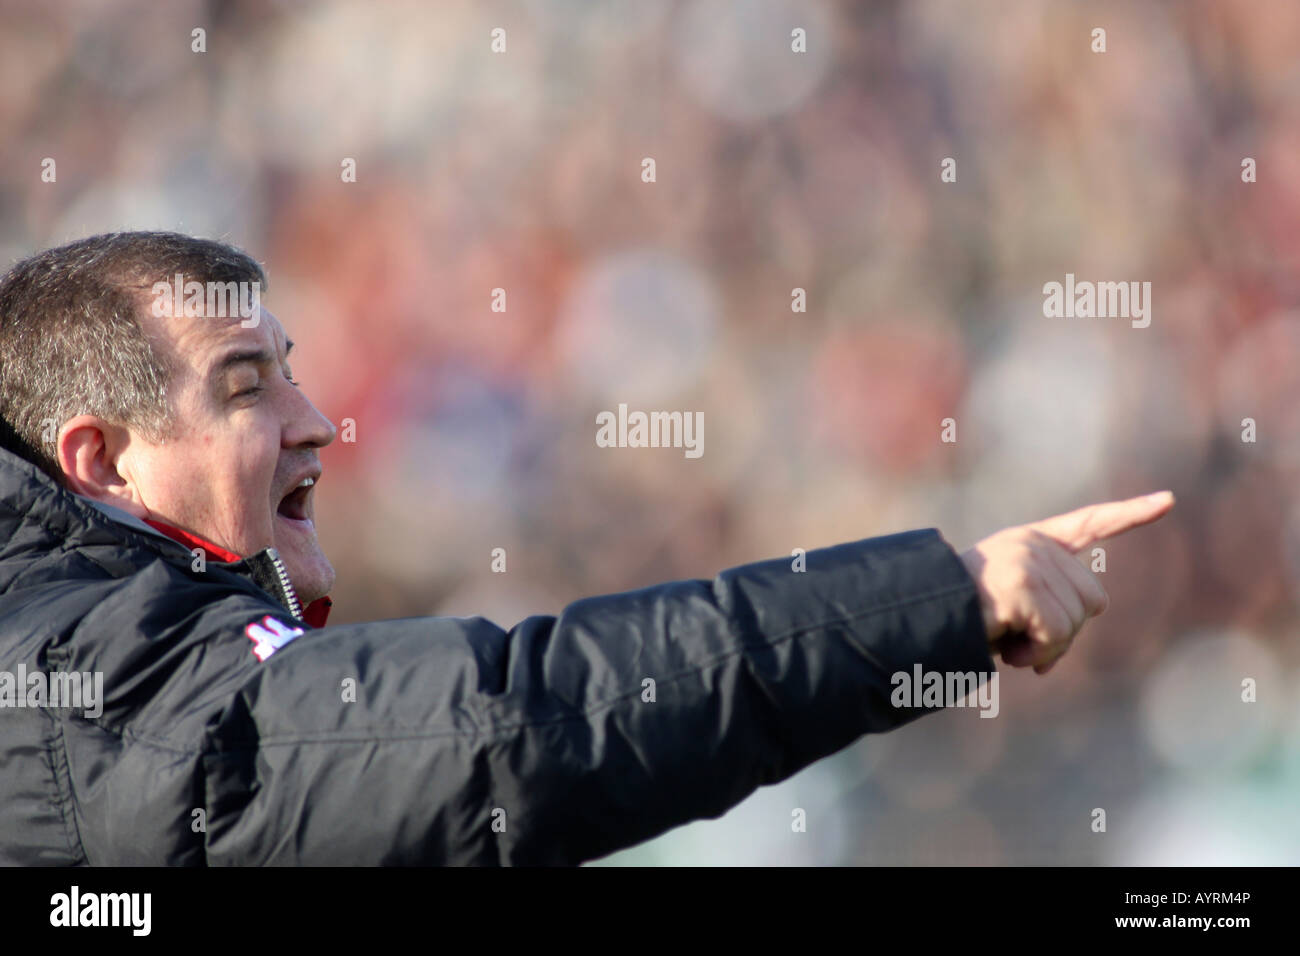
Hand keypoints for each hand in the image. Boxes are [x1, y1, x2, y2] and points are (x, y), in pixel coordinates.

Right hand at [959, 491, 1174, 673]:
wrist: (922, 614)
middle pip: (1092, 600)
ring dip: (1045, 648)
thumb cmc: (960, 617)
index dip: (1131, 514)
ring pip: (1075, 623)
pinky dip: (1036, 655)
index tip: (1168, 500)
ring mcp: (1030, 562)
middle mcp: (1034, 545)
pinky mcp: (1025, 585)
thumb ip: (1043, 615)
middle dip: (1065, 630)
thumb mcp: (1009, 606)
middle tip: (1023, 638)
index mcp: (1032, 542)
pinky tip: (1008, 649)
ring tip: (1008, 641)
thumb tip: (1050, 660)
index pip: (1089, 523)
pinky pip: (1057, 635)